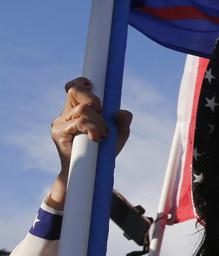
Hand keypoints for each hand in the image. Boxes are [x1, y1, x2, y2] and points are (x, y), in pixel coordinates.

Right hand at [47, 77, 131, 208]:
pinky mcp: (58, 133)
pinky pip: (78, 122)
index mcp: (78, 108)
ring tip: (103, 135)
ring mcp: (60, 122)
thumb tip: (120, 112)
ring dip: (98, 121)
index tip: (91, 84)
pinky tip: (96, 137)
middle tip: (101, 111)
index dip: (80, 82)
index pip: (74, 88)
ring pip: (82, 109)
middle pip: (74, 91)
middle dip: (93, 98)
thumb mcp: (119, 134)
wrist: (90, 173)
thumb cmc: (103, 151)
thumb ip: (124, 121)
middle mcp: (67, 113)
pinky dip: (91, 127)